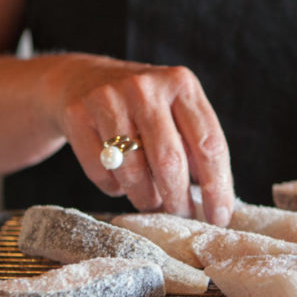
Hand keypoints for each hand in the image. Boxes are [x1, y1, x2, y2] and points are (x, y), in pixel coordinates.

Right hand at [42, 52, 233, 225]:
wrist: (78, 79)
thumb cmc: (139, 106)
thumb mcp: (174, 111)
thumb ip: (196, 146)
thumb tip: (216, 199)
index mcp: (180, 83)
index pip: (208, 144)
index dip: (216, 187)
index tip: (219, 218)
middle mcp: (145, 87)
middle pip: (169, 162)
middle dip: (178, 200)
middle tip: (181, 216)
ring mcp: (107, 99)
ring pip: (132, 172)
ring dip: (145, 198)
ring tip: (150, 200)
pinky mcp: (77, 115)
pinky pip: (101, 172)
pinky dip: (114, 187)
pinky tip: (119, 177)